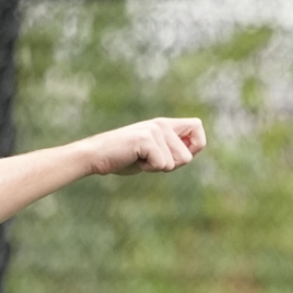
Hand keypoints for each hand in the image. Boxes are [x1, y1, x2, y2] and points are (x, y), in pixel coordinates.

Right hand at [85, 117, 205, 175]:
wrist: (95, 156)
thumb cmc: (121, 158)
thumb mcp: (150, 154)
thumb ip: (169, 152)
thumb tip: (189, 156)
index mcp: (164, 124)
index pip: (197, 127)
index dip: (196, 145)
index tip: (178, 157)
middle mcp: (161, 124)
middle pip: (187, 155)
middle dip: (171, 166)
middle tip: (149, 162)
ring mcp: (154, 130)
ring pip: (174, 162)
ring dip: (156, 168)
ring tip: (138, 159)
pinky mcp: (146, 139)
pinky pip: (161, 164)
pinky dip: (147, 169)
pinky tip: (133, 160)